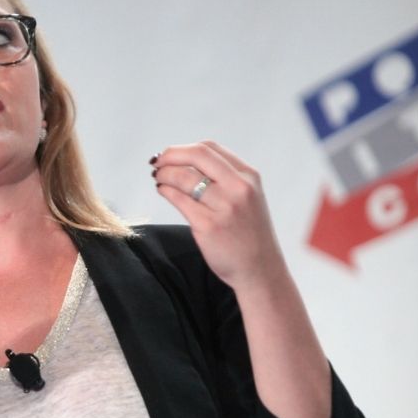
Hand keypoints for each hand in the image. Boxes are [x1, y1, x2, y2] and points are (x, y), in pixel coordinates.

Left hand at [149, 141, 286, 289]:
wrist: (260, 269)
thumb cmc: (248, 233)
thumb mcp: (247, 197)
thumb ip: (224, 178)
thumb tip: (183, 162)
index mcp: (248, 177)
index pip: (210, 148)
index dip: (184, 149)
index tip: (170, 155)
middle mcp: (239, 188)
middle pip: (197, 155)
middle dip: (171, 155)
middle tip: (157, 162)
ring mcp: (224, 206)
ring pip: (184, 177)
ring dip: (164, 174)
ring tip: (158, 178)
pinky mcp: (208, 225)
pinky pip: (179, 199)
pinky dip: (166, 190)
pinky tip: (163, 191)